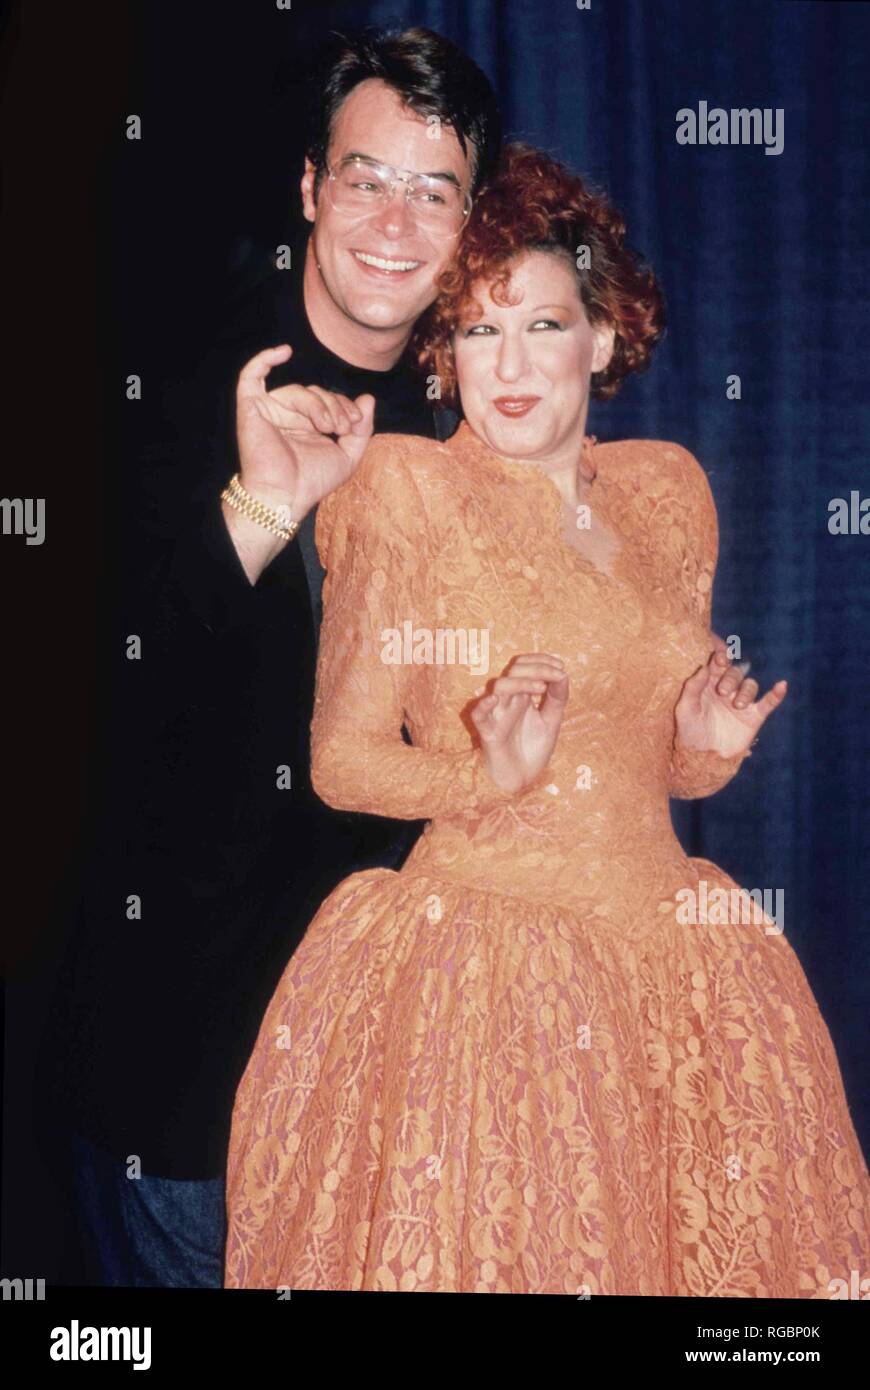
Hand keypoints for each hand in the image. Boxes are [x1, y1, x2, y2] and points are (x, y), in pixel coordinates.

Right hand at [235, 344, 374, 517]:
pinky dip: (264, 359)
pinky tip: (284, 352)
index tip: (356, 424)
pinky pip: (251, 376)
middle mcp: (287, 416)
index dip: (345, 405)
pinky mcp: (251, 409)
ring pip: (297, 390)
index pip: (328, 400)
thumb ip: (361, 429)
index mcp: (307, 424)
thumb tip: (368, 398)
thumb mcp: (348, 456)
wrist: (286, 498)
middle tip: (344, 427)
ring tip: (329, 427)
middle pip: (314, 392)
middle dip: (335, 405)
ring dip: (319, 404)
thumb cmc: (312, 482)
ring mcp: (269, 411)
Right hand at [470, 654, 568, 793]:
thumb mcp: (551, 721)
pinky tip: (495, 699)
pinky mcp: (488, 733)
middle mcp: (508, 701)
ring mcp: (497, 715)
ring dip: (520, 682)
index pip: (524, 666)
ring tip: (541, 687)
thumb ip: (557, 699)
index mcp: (521, 695)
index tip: (561, 667)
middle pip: (513, 672)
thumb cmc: (533, 749)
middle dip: (536, 668)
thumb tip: (563, 675)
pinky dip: (484, 704)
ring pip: (499, 687)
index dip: (541, 661)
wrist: (523, 780)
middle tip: (556, 674)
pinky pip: (478, 714)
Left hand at [675, 642, 787, 757]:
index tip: (720, 659)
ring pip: (750, 686)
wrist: (703, 758)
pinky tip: (782, 685)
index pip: (718, 664)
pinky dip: (776, 694)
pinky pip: (768, 702)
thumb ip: (692, 688)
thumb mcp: (686, 710)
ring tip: (737, 705)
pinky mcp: (754, 716)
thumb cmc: (690, 732)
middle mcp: (727, 690)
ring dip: (746, 691)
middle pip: (736, 672)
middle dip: (731, 678)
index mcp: (709, 684)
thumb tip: (703, 667)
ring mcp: (742, 702)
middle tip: (722, 692)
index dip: (721, 657)